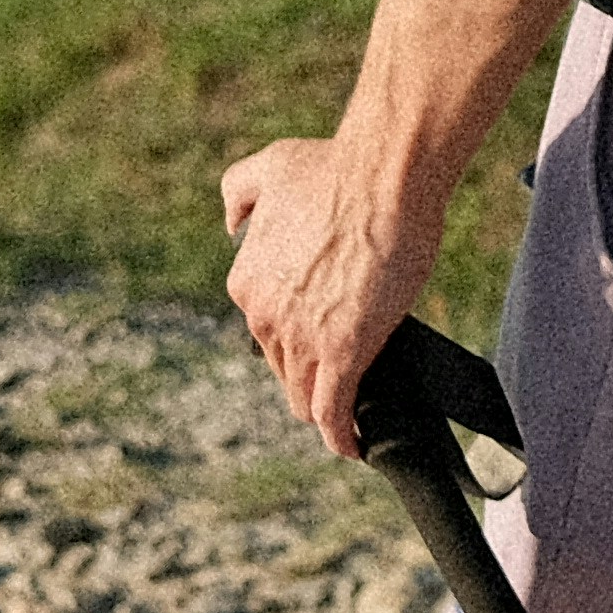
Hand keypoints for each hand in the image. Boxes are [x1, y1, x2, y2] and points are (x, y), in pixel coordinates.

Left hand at [221, 131, 444, 454]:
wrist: (381, 174)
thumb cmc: (333, 167)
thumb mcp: (268, 168)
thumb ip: (238, 194)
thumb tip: (231, 225)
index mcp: (246, 283)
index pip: (264, 335)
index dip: (292, 345)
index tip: (317, 348)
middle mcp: (264, 316)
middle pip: (284, 369)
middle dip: (308, 378)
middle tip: (341, 381)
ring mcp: (302, 338)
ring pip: (306, 396)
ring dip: (325, 411)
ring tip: (348, 422)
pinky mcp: (343, 352)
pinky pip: (335, 410)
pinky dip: (342, 434)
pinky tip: (354, 445)